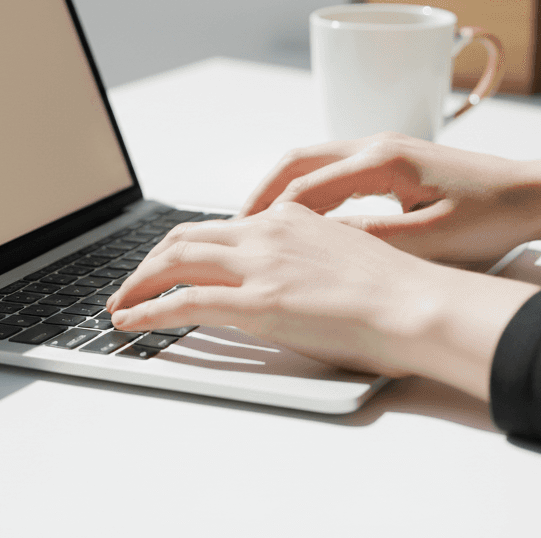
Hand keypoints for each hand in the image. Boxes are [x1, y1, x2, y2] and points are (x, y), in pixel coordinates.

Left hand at [107, 202, 537, 399]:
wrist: (420, 305)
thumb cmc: (398, 292)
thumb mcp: (345, 257)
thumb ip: (307, 260)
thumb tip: (289, 280)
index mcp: (290, 219)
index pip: (220, 225)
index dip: (184, 244)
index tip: (167, 261)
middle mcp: (268, 232)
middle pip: (187, 236)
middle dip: (150, 260)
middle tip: (132, 282)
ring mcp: (260, 265)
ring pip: (176, 261)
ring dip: (139, 282)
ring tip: (120, 303)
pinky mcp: (257, 302)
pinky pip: (184, 302)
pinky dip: (147, 310)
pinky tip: (130, 321)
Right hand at [238, 132, 540, 264]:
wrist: (537, 194)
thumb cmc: (493, 217)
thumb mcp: (431, 240)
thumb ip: (373, 242)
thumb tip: (319, 248)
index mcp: (384, 161)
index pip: (306, 188)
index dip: (269, 217)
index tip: (242, 242)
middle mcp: (378, 145)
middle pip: (298, 162)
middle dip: (261, 194)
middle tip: (233, 230)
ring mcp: (385, 148)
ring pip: (313, 162)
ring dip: (281, 191)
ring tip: (256, 227)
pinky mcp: (394, 160)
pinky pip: (335, 170)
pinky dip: (307, 191)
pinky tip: (300, 221)